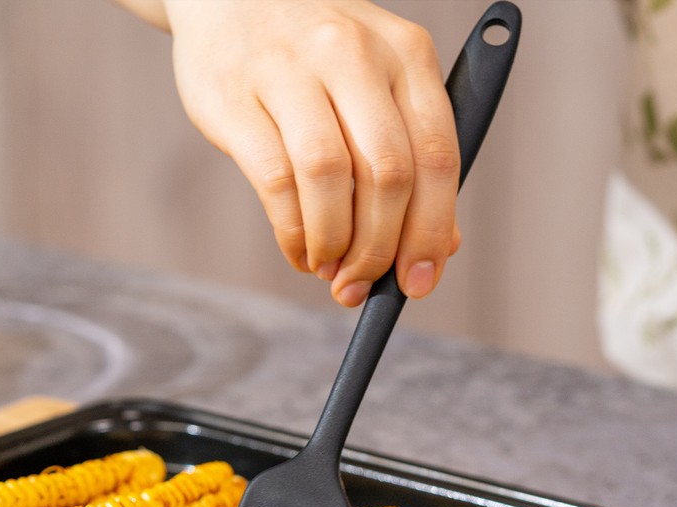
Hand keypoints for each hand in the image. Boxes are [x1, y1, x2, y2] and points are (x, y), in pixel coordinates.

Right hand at [132, 0, 462, 306]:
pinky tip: (298, 248)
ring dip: (333, 242)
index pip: (438, 155)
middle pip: (388, 173)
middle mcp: (353, 54)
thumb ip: (414, 155)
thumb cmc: (315, 55)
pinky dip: (292, 232)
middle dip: (379, 247)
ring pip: (329, 178)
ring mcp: (290, 70)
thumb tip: (441, 247)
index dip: (432, 231)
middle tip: (361, 282)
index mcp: (406, 54)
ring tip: (328, 267)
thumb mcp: (379, 83)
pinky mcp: (235, 95)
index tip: (418, 282)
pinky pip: (275, 180)